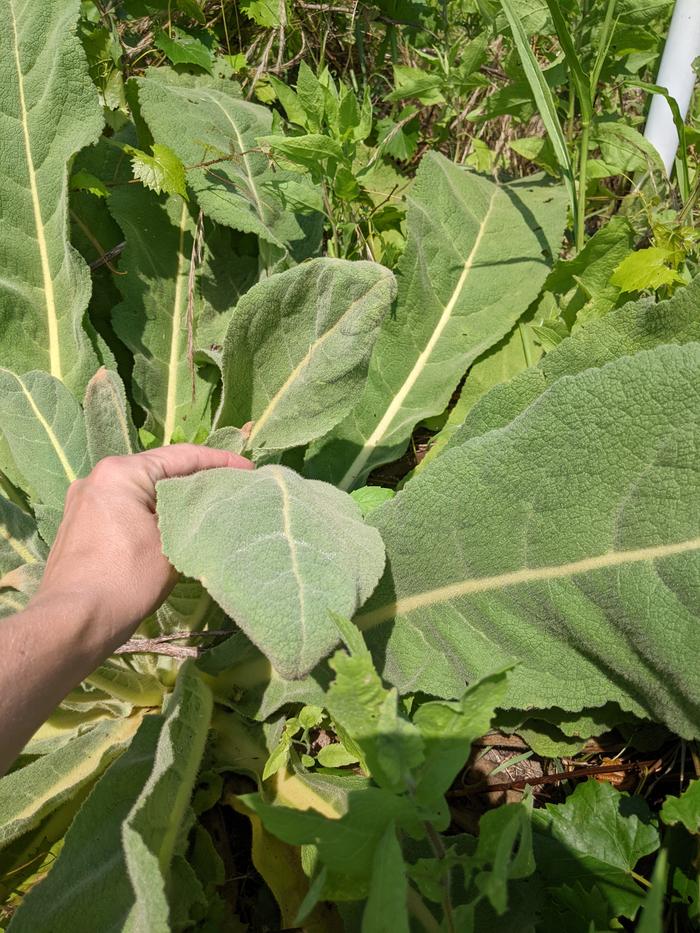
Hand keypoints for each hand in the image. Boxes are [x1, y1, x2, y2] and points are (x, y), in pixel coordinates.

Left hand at [34, 444, 252, 652]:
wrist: (73, 622)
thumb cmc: (125, 578)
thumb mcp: (172, 542)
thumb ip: (194, 514)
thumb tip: (212, 507)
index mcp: (120, 472)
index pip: (182, 456)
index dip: (221, 461)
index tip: (250, 469)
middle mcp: (97, 479)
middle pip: (160, 472)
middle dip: (197, 482)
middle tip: (234, 489)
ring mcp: (85, 503)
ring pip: (143, 493)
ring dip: (175, 501)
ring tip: (209, 510)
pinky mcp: (81, 527)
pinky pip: (127, 511)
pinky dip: (153, 516)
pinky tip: (174, 529)